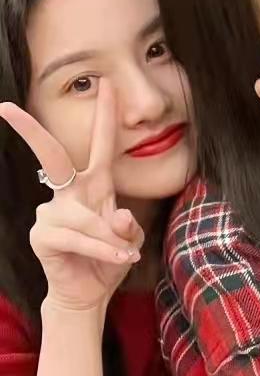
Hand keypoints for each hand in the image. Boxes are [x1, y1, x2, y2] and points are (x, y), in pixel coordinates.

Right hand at [0, 82, 142, 311]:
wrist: (90, 293)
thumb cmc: (110, 258)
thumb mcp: (130, 239)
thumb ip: (129, 226)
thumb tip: (119, 214)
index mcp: (95, 185)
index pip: (101, 145)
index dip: (104, 115)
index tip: (104, 83)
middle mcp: (70, 193)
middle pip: (52, 157)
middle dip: (31, 132)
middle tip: (7, 108)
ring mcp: (53, 213)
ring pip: (87, 218)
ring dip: (111, 239)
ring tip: (126, 255)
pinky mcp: (43, 235)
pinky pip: (81, 239)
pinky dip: (103, 250)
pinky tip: (119, 259)